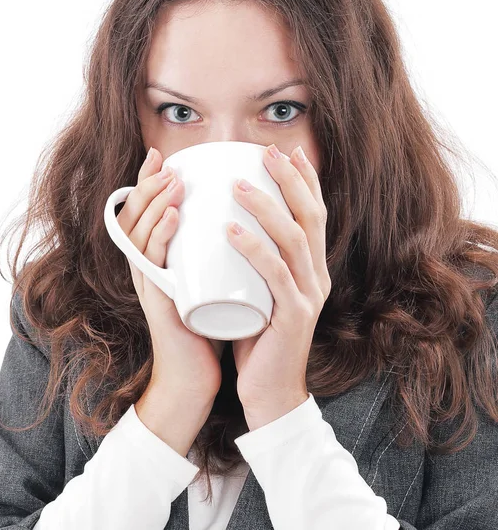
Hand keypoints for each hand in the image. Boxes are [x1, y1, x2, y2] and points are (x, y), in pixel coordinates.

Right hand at [116, 147, 223, 401]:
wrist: (197, 372)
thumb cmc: (208, 322)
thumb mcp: (208, 278)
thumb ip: (212, 252)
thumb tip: (239, 220)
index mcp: (157, 259)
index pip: (143, 213)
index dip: (147, 183)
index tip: (163, 156)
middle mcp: (146, 267)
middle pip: (134, 216)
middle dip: (148, 185)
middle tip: (167, 163)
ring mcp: (149, 283)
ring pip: (140, 233)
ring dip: (155, 203)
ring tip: (174, 180)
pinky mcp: (158, 301)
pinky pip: (153, 262)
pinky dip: (162, 235)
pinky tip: (175, 215)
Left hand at [226, 144, 330, 429]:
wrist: (270, 391)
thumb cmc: (258, 339)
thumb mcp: (260, 293)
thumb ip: (254, 265)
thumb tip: (225, 229)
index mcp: (312, 269)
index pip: (314, 215)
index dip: (304, 180)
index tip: (286, 151)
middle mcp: (317, 277)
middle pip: (311, 217)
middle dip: (291, 180)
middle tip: (267, 153)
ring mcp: (309, 296)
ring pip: (295, 240)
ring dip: (267, 208)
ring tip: (238, 185)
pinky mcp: (294, 317)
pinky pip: (274, 275)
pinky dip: (253, 249)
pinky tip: (230, 231)